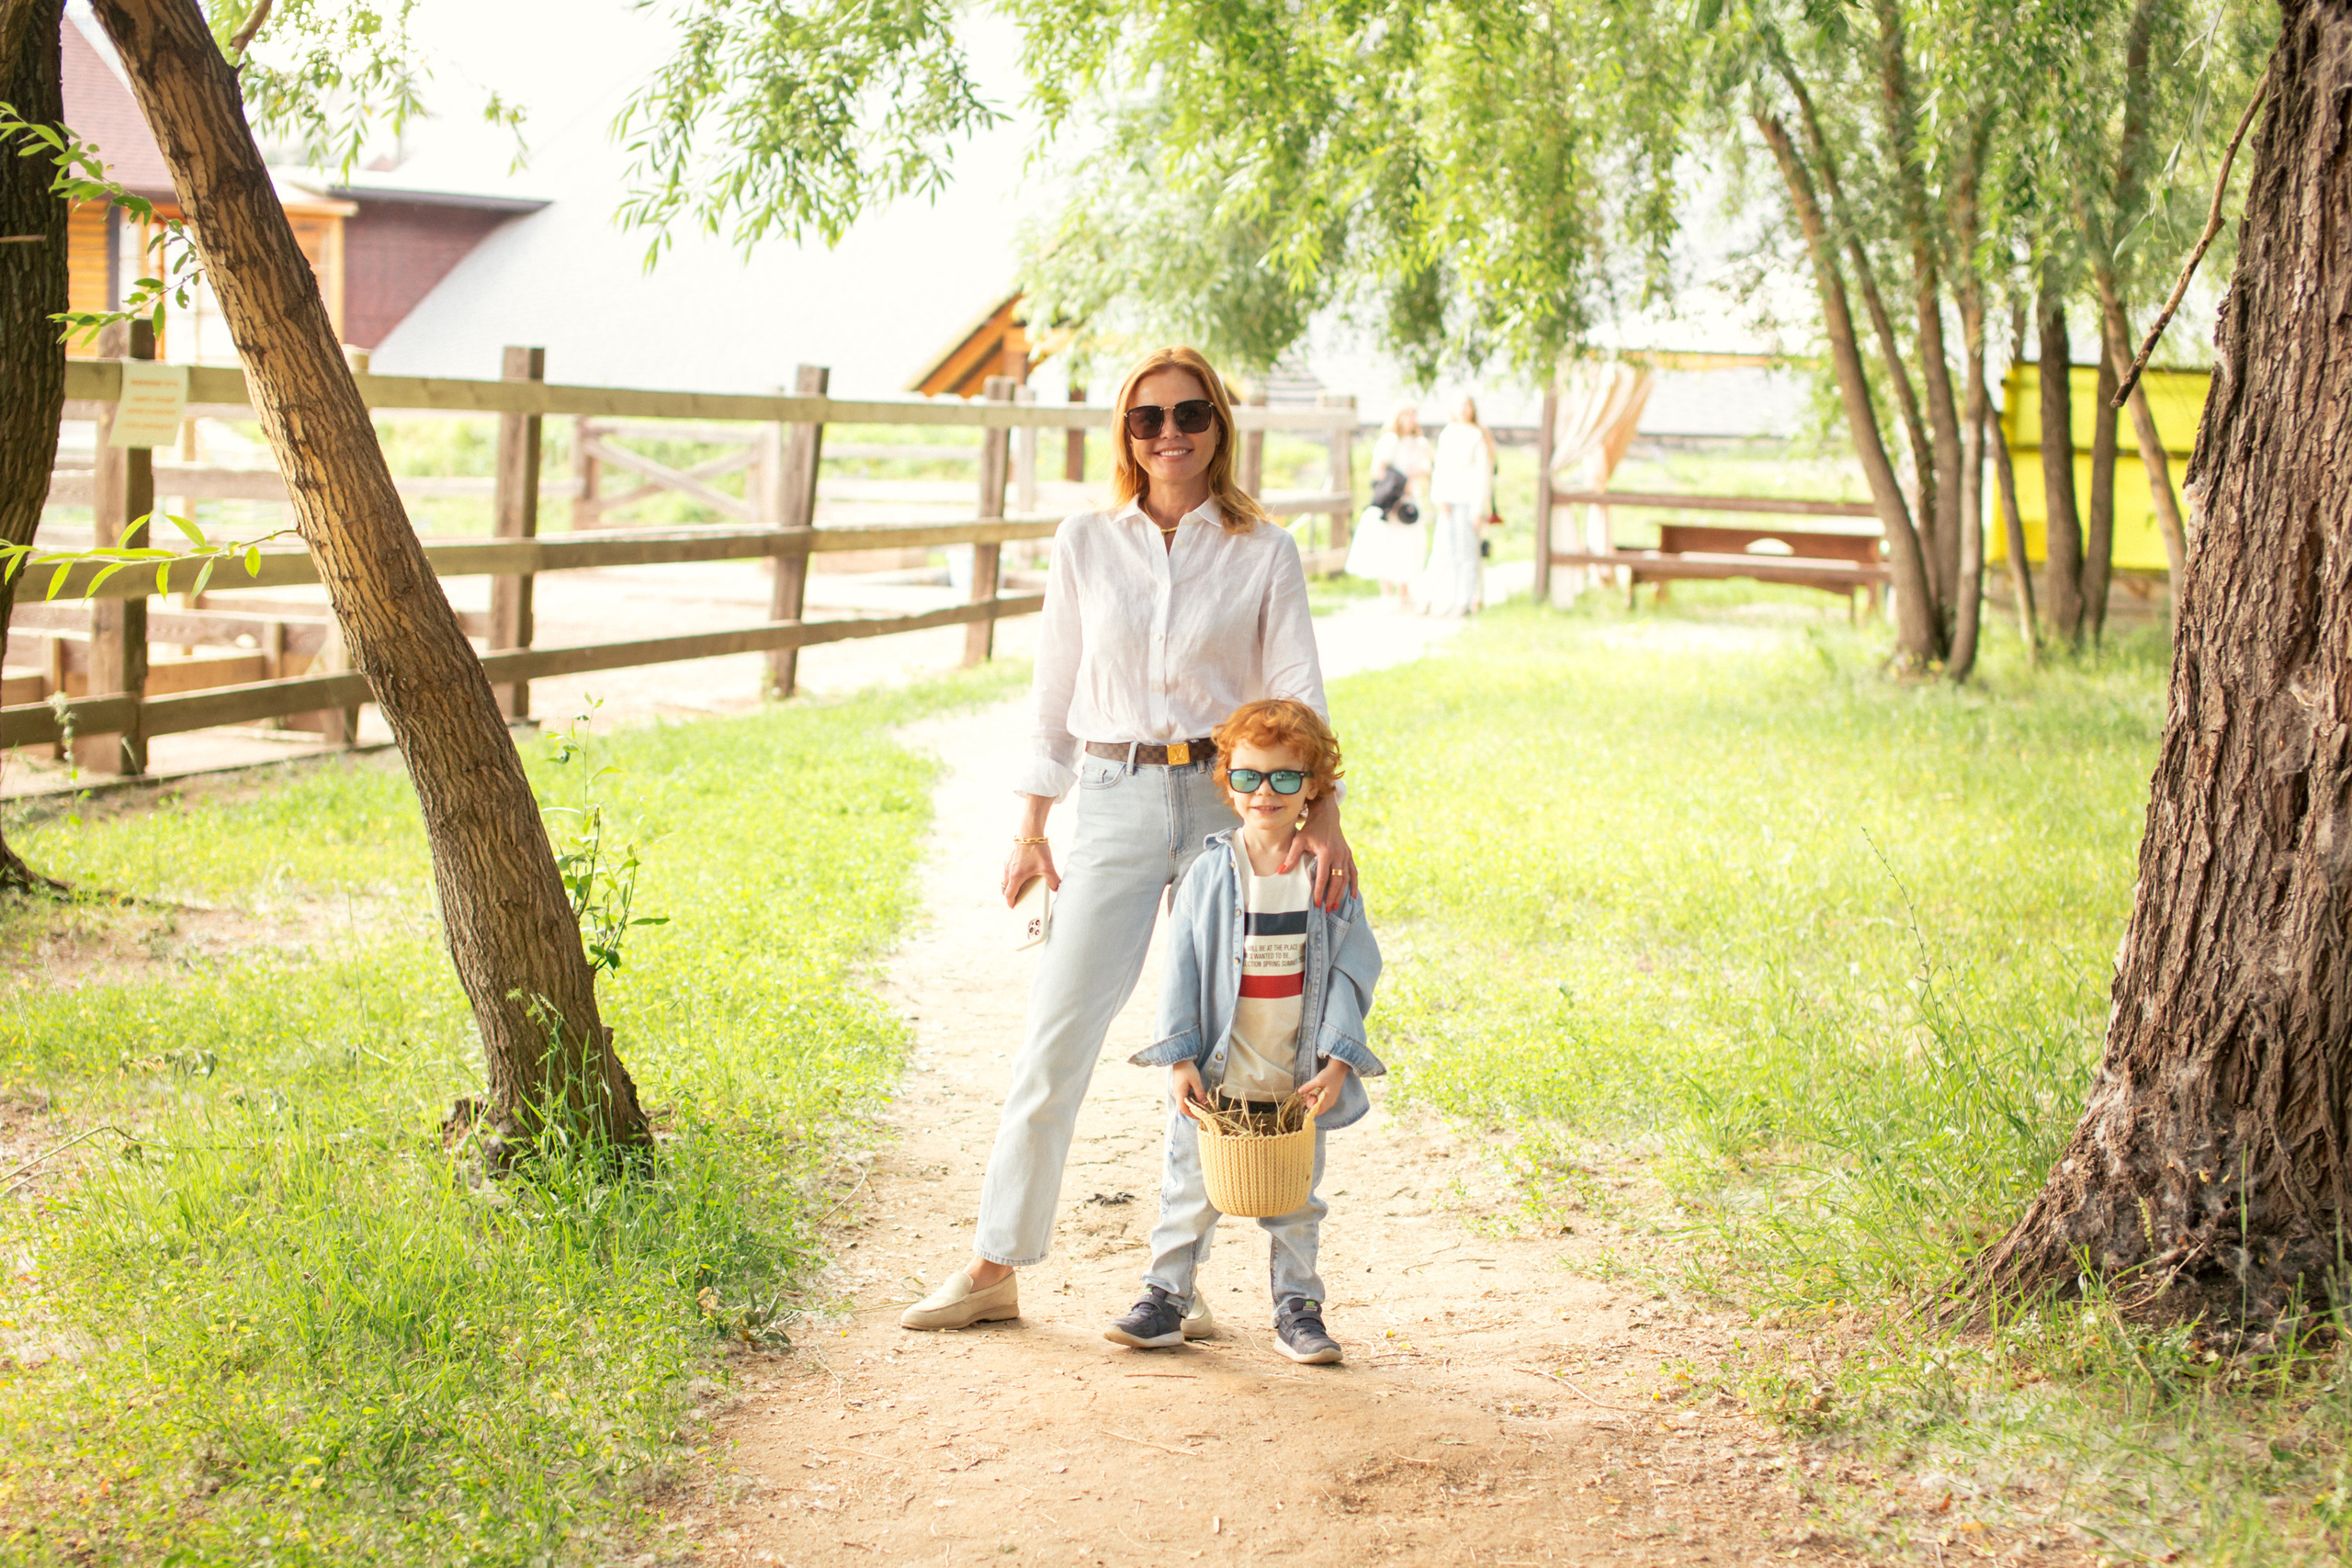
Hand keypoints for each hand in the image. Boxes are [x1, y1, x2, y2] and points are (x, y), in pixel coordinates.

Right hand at [1003, 839, 1058, 907]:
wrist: (1029, 831)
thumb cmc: (1037, 849)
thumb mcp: (1048, 867)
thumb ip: (1053, 880)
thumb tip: (1057, 888)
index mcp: (1016, 877)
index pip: (1009, 895)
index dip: (1011, 903)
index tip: (1014, 907)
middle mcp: (1009, 871)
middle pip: (1005, 888)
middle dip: (1010, 895)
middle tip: (1018, 898)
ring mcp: (1008, 863)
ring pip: (1005, 879)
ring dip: (1010, 884)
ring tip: (1020, 886)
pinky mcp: (1009, 857)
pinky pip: (1008, 870)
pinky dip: (1012, 875)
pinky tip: (1022, 871)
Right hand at [1171, 1060, 1210, 1112]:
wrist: (1180, 1060)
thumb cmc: (1188, 1069)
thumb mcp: (1196, 1081)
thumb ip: (1200, 1093)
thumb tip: (1205, 1104)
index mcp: (1179, 1094)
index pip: (1183, 1109)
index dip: (1191, 1114)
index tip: (1200, 1116)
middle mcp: (1177, 1094)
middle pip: (1184, 1107)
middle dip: (1193, 1111)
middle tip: (1203, 1112)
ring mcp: (1178, 1091)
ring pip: (1184, 1103)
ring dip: (1193, 1106)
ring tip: (1202, 1106)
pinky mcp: (1180, 1089)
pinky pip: (1185, 1098)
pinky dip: (1191, 1100)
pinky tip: (1198, 1098)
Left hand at [1280, 792, 1355, 910]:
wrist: (1327, 816)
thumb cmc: (1311, 829)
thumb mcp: (1299, 840)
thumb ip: (1291, 857)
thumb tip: (1280, 872)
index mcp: (1325, 852)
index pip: (1323, 876)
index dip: (1320, 891)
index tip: (1317, 903)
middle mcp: (1338, 854)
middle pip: (1337, 880)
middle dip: (1332, 896)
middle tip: (1327, 909)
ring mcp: (1345, 854)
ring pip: (1346, 878)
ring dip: (1342, 893)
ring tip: (1336, 906)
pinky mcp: (1349, 854)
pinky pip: (1353, 872)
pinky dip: (1354, 884)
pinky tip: (1352, 895)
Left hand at [1297, 1057, 1350, 1117]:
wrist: (1338, 1069)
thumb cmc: (1329, 1075)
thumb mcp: (1318, 1080)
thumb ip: (1309, 1086)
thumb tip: (1299, 1092)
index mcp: (1328, 1101)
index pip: (1317, 1112)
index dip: (1310, 1106)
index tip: (1308, 1097)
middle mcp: (1330, 1103)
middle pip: (1317, 1110)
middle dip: (1310, 1103)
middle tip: (1309, 1093)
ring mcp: (1330, 1101)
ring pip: (1318, 1106)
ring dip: (1312, 1101)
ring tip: (1312, 1091)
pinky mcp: (1329, 1098)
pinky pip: (1320, 1102)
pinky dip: (1315, 1098)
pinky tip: (1315, 1091)